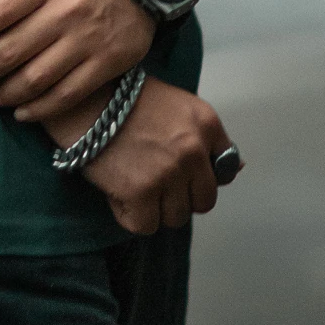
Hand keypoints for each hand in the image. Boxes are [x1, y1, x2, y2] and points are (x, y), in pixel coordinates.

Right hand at [82, 77, 237, 234]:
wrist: (85, 99)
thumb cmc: (126, 98)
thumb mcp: (176, 106)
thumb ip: (205, 137)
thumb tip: (239, 168)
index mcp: (207, 123)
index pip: (224, 170)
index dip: (200, 175)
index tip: (180, 172)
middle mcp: (194, 150)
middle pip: (203, 201)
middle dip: (181, 197)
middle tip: (155, 183)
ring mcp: (169, 173)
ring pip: (176, 217)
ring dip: (155, 208)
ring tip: (134, 184)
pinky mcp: (142, 193)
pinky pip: (146, 225)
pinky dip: (131, 216)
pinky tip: (119, 193)